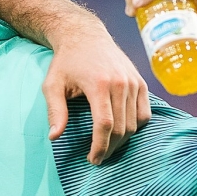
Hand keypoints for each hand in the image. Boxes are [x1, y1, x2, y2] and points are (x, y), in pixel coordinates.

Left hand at [43, 27, 150, 163]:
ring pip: (134, 123)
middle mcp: (121, 83)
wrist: (85, 36)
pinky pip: (144, 113)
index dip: (100, 146)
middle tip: (98, 158)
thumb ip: (55, 111)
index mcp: (99, 84)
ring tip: (108, 147)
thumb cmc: (66, 62)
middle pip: (121, 127)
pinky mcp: (141, 82)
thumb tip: (54, 137)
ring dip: (123, 140)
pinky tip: (121, 132)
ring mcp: (133, 82)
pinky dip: (135, 126)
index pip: (105, 125)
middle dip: (110, 148)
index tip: (93, 159)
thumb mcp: (52, 85)